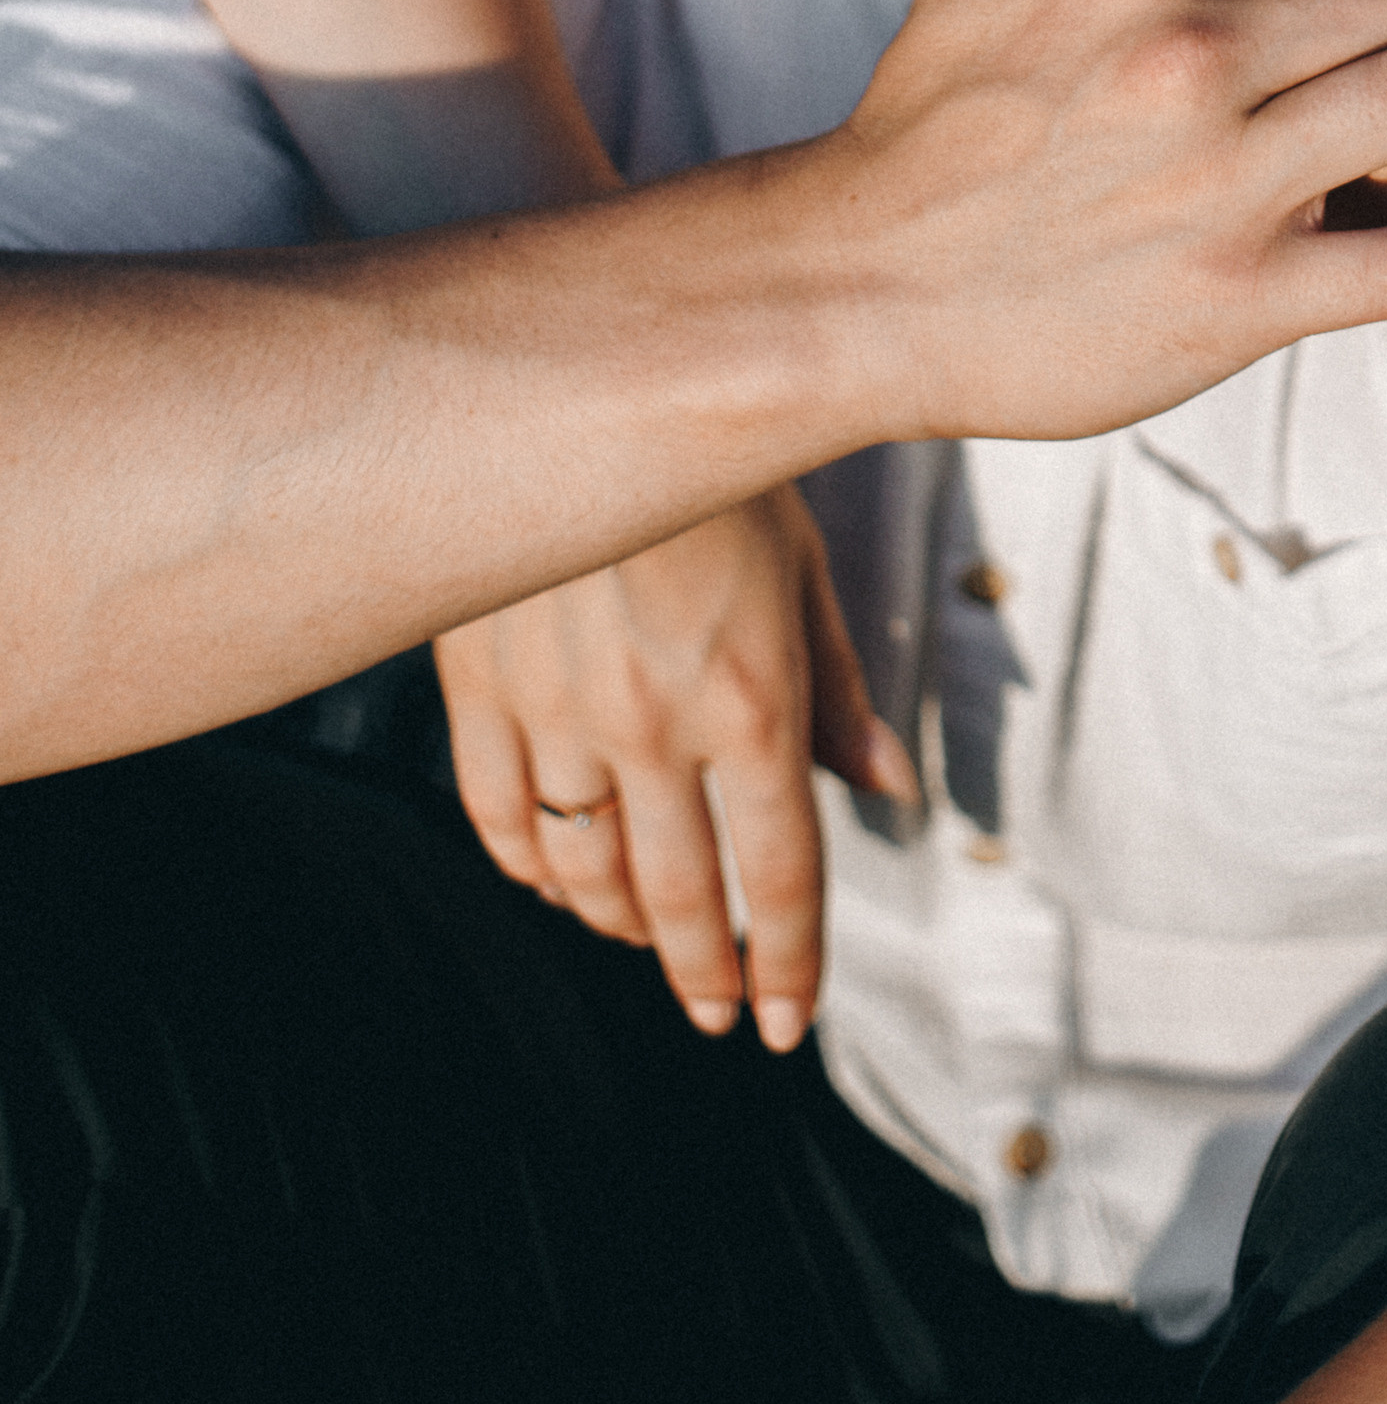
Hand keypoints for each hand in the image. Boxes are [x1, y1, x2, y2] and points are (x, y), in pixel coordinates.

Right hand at [436, 483, 916, 1043]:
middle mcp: (657, 726)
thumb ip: (839, 690)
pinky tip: (552, 877)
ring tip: (644, 943)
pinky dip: (526, 864)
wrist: (602, 378)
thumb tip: (889, 790)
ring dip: (617, 925)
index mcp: (754, 703)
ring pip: (581, 869)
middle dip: (703, 971)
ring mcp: (559, 709)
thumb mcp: (808, 569)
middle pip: (679, 896)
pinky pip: (496, 811)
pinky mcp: (480, 680)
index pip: (779, 874)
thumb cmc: (730, 467)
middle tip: (717, 1013)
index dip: (785, 963)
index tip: (783, 1024)